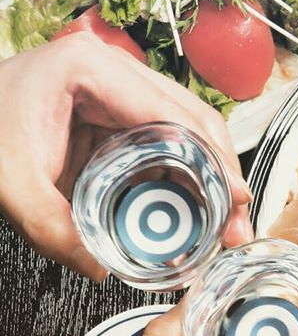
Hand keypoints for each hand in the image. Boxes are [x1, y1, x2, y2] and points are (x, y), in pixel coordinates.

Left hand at [0, 34, 253, 279]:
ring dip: (214, 176)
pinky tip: (196, 207)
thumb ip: (51, 228)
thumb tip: (99, 266)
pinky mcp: (125, 111)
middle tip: (237, 223)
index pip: (174, 114)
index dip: (214, 158)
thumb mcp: (10, 184)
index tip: (237, 197)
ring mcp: (126, 89)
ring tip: (225, 222)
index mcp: (92, 70)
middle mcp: (118, 71)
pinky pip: (172, 141)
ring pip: (192, 130)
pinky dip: (190, 175)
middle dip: (225, 173)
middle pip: (197, 119)